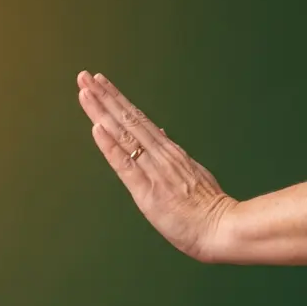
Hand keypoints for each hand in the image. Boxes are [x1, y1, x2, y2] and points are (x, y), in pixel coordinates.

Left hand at [77, 71, 237, 261]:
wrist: (222, 229)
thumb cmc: (206, 209)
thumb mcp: (190, 172)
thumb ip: (171, 154)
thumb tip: (158, 133)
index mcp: (168, 152)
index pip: (138, 119)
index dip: (117, 101)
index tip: (101, 84)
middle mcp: (159, 155)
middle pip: (128, 119)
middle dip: (104, 97)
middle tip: (84, 76)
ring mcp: (153, 170)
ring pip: (124, 134)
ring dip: (102, 112)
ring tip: (85, 92)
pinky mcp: (147, 190)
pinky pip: (125, 164)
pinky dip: (110, 146)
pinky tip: (97, 129)